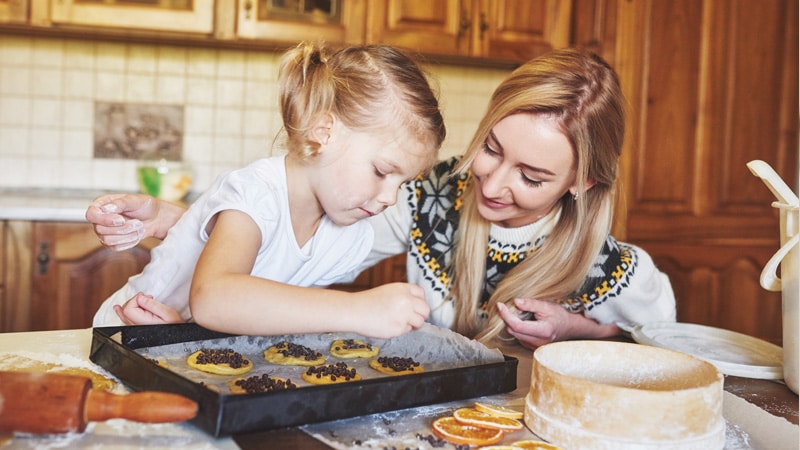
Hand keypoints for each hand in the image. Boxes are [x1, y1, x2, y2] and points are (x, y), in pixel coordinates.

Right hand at [85, 193, 183, 250]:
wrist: (156, 218)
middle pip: (100, 230)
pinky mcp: (111, 242)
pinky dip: (129, 242)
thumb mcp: (134, 200)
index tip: (121, 219)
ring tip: (139, 227)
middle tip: (137, 223)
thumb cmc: (144, 206)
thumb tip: (106, 209)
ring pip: (107, 240)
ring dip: (127, 235)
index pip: (91, 215)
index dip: (104, 219)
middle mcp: (100, 218)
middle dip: (122, 228)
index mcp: (102, 204)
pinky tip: (136, 234)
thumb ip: (120, 203)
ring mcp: (104, 231)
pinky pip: (115, 247)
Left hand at [113, 292, 183, 324]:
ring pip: (123, 316)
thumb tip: (139, 297)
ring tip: (131, 300)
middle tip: (146, 298)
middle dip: (133, 301)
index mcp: (143, 323)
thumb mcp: (167, 313)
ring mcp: (136, 329)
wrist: (178, 336)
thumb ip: (152, 305)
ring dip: (127, 306)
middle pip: (125, 311)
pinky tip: (120, 309)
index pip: (129, 308)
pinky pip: (125, 321)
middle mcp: (137, 327)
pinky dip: (123, 313)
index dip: (135, 299)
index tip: (145, 296)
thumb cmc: (175, 326)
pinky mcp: (138, 330)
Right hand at [352, 283, 429, 338]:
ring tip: (399, 322)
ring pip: (420, 322)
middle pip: (425, 309)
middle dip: (421, 315)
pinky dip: (400, 330)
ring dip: (413, 324)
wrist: (354, 311)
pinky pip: (407, 330)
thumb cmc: (368, 302)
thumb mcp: (388, 291)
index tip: (415, 307)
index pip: (421, 294)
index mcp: (403, 288)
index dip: (419, 302)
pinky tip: (388, 325)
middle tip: (412, 318)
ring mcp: (404, 314)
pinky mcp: (399, 327)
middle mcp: (406, 300)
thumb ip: (403, 296)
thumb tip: (417, 307)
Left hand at [497, 298, 619, 349]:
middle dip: (509, 318)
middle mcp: (538, 342)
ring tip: (524, 315)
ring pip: (515, 335)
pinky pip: (519, 338)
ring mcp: (535, 347)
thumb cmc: (560, 316)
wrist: (569, 327)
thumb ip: (530, 304)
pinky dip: (518, 329)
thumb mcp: (547, 306)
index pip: (517, 326)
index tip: (500, 305)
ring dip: (513, 324)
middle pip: (513, 331)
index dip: (506, 315)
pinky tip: (526, 322)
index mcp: (543, 331)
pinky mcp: (532, 348)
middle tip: (513, 307)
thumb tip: (515, 302)